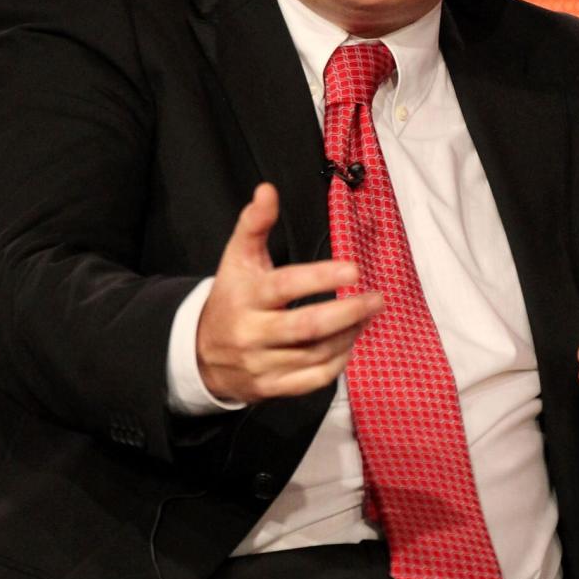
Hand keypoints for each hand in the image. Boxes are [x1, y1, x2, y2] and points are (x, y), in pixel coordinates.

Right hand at [196, 183, 382, 402]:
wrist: (200, 354)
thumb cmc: (231, 298)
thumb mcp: (236, 258)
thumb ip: (254, 224)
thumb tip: (268, 190)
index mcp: (245, 296)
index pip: (285, 286)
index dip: (320, 278)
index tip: (354, 270)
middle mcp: (251, 333)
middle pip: (306, 327)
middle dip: (348, 313)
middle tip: (377, 299)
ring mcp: (261, 364)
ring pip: (316, 354)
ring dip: (349, 334)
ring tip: (368, 314)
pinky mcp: (271, 388)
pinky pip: (313, 380)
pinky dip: (338, 362)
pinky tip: (351, 342)